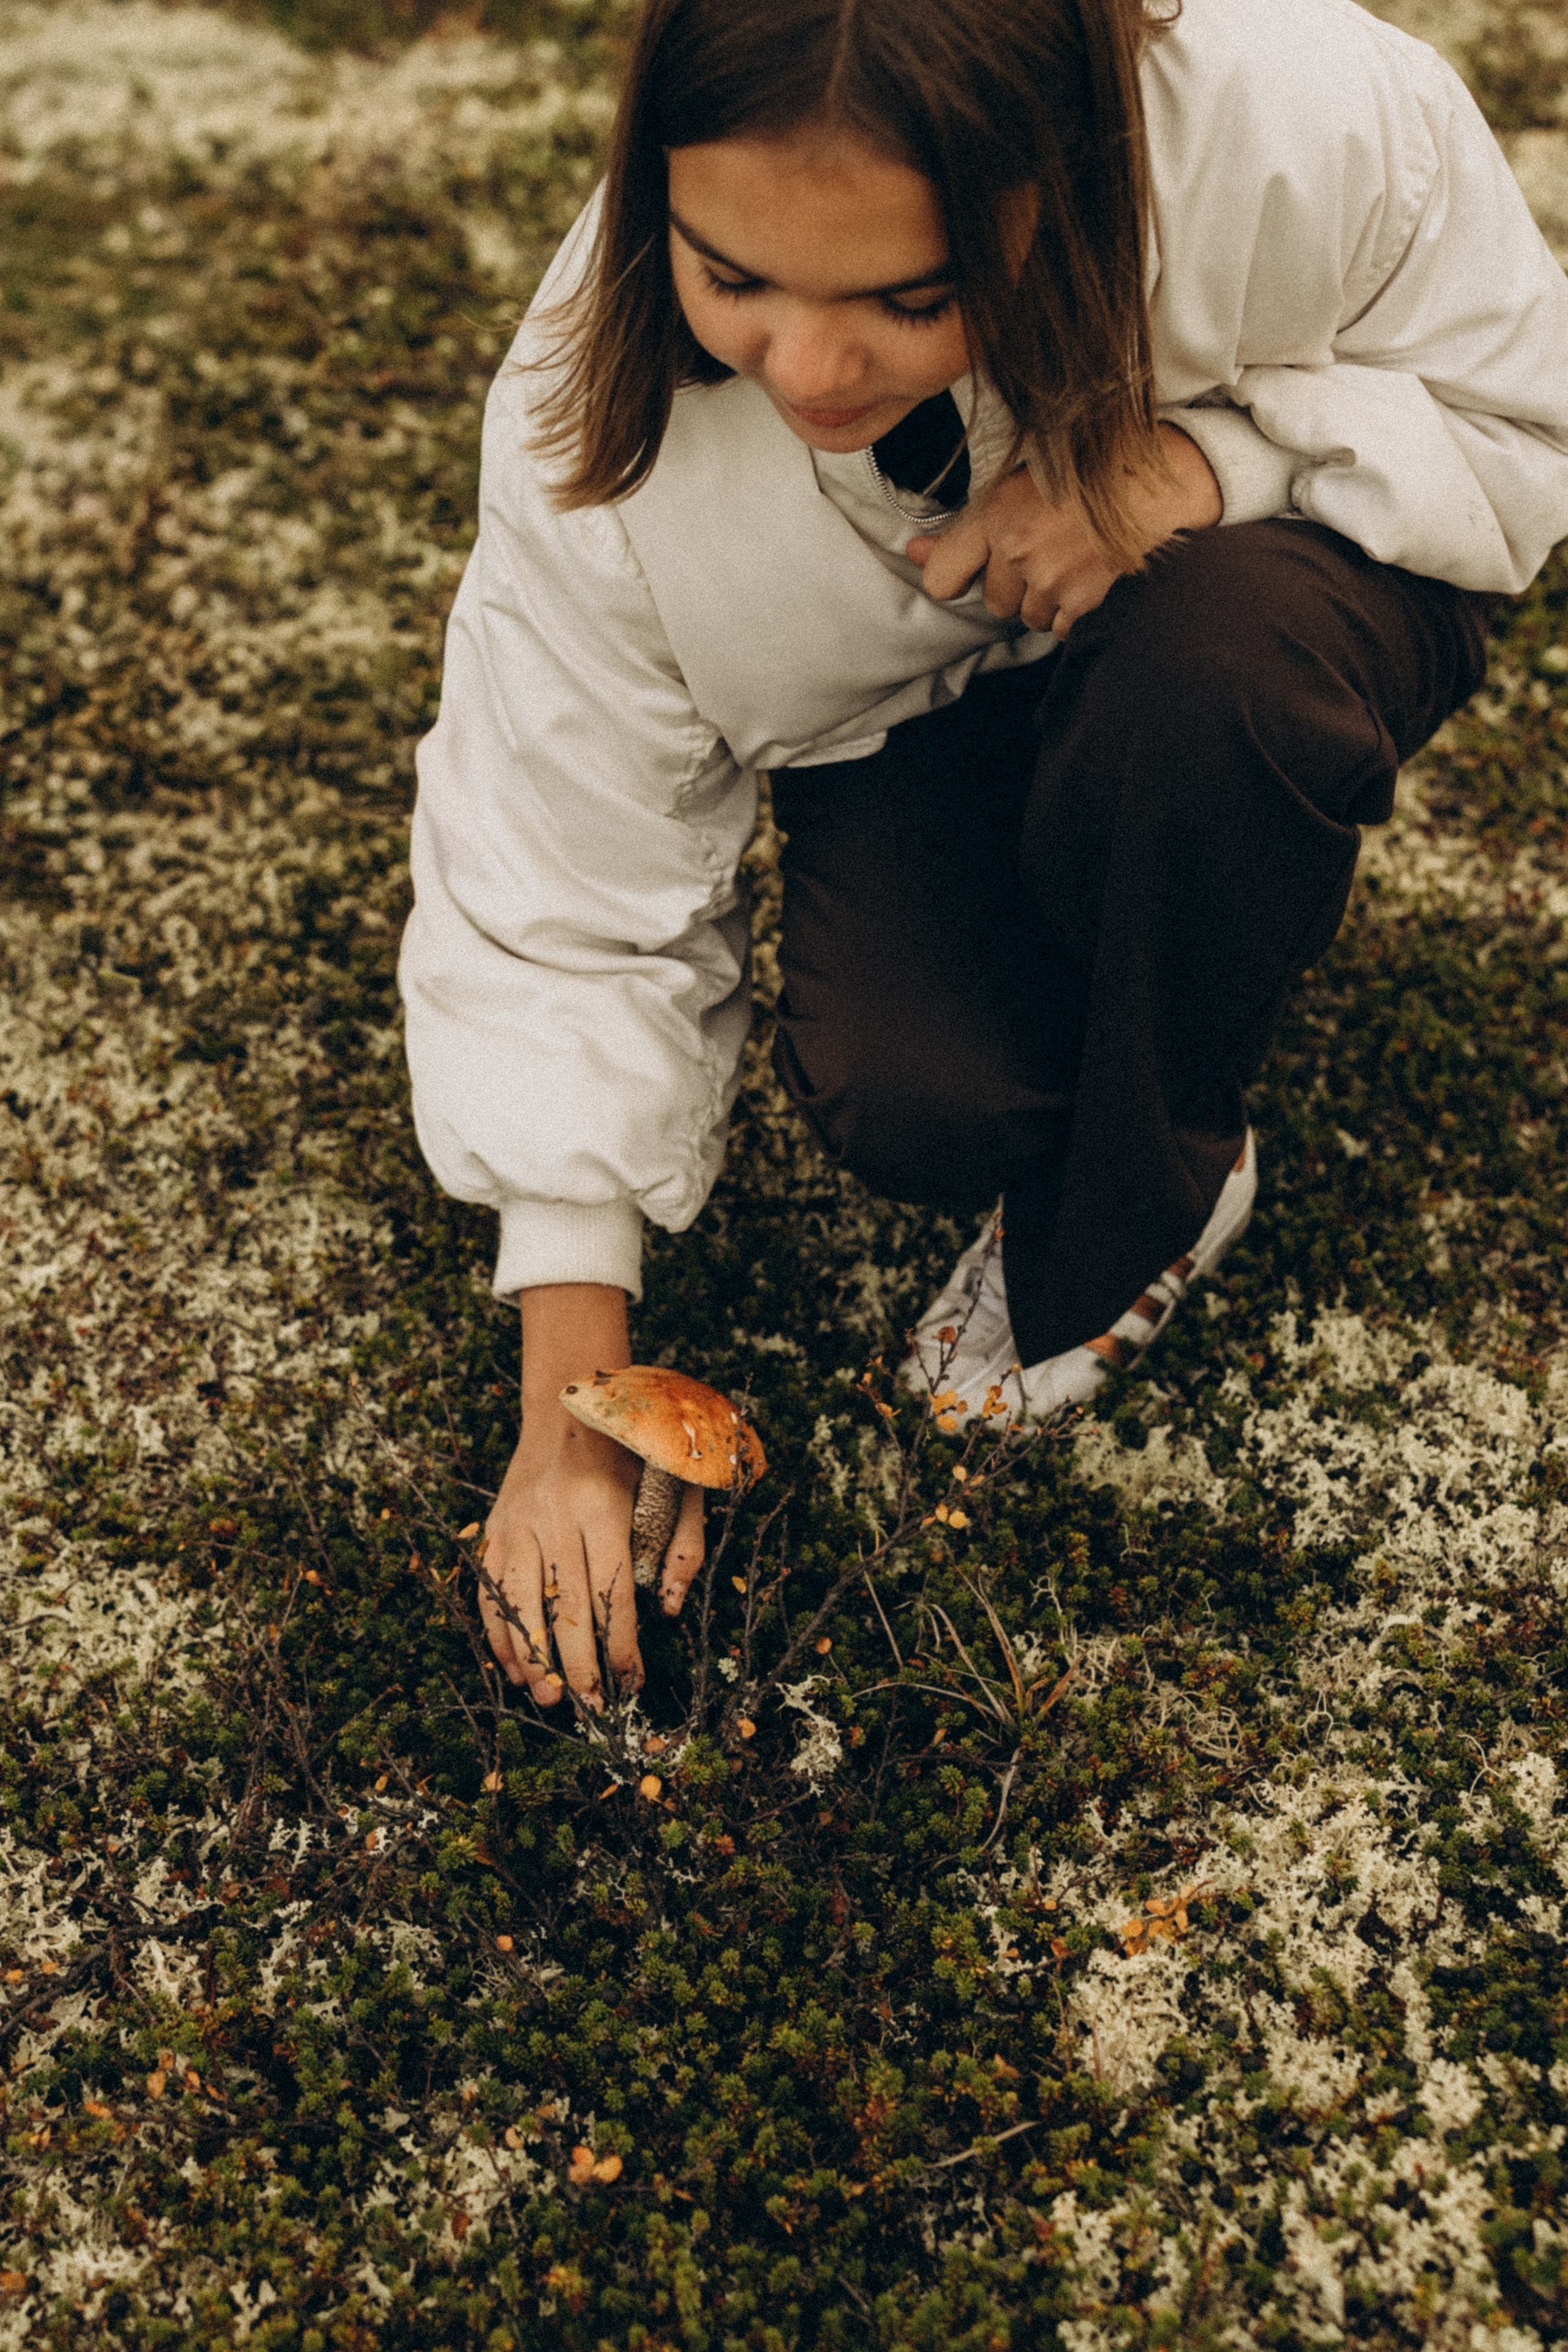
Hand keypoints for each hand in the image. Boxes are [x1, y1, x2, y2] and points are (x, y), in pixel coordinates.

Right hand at [477, 1284, 706, 1706]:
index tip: (632, 1681)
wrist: (567, 1403)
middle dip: (578, 1664)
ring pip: (518, 1601)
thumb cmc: (632, 1451)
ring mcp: (518, 1520)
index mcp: (603, 1504)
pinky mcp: (496, 1525)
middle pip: (565, 1604)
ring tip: (548, 1696)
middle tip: (591, 1707)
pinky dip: (500, 1631)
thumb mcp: (674, 1485)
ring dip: (532, 1656)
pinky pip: (490, 1588)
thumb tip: (672, 1610)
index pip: (612, 1591)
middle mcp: (555, 1514)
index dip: (622, 1644)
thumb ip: (683, 1547)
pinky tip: (515, 1664)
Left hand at [907, 422, 1222, 638]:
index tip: (972, 573)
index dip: (954, 580)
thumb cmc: (1082, 478)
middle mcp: (1017, 550)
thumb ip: (961, 532)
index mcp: (994, 515)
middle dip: (1015, 587)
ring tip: (1071, 561)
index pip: (941, 578)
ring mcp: (1050, 579)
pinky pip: (1061, 629)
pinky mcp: (1083, 600)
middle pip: (994, 603)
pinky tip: (1089, 577)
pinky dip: (1074, 612)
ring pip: (1029, 618)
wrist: (1152, 483)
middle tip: (1046, 552)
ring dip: (1046, 600)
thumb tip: (911, 553)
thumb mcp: (1014, 490)